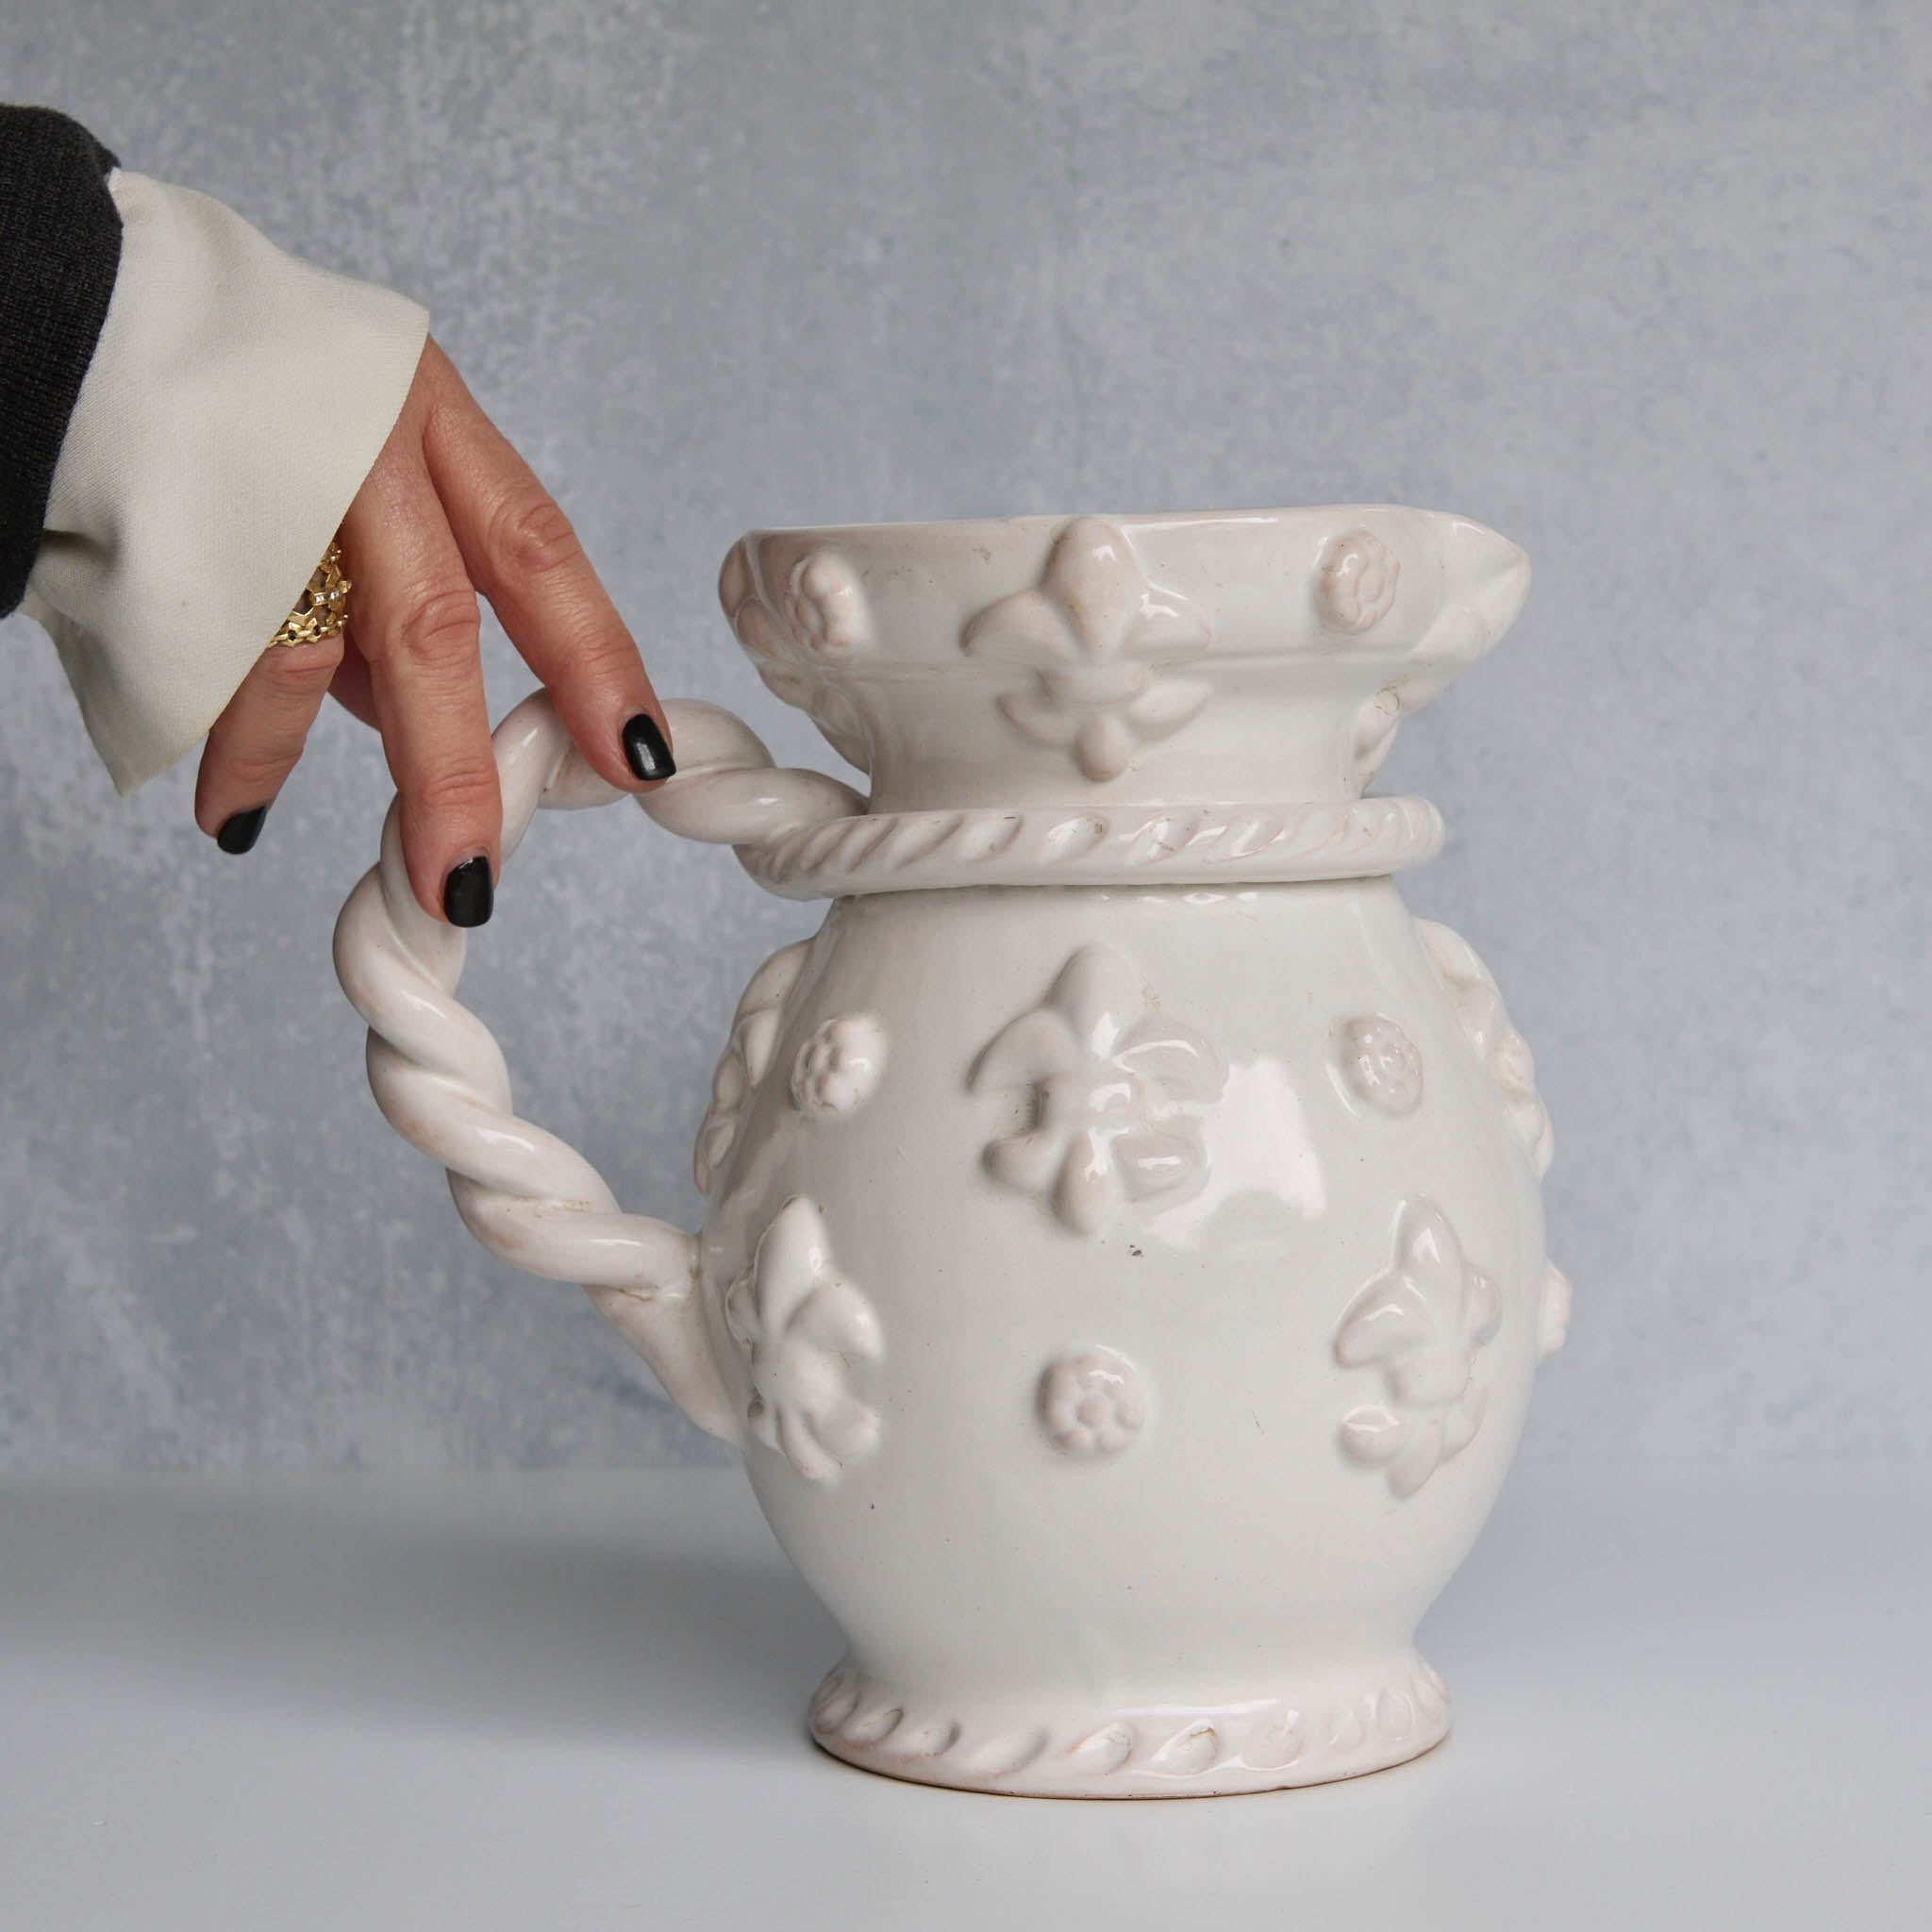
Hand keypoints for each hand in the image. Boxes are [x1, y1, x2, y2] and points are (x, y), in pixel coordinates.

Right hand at [191, 338, 673, 924]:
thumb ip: (398, 585)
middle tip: (471, 877)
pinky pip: (216, 655)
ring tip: (349, 851)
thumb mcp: (360, 454)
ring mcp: (263, 474)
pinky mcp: (172, 514)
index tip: (638, 756)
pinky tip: (236, 808)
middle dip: (455, 766)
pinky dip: (235, 741)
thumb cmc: (247, 397)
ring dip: (321, 764)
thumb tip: (417, 723)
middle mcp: (357, 438)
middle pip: (429, 621)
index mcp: (426, 415)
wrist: (77, 292)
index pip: (536, 548)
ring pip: (312, 649)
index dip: (594, 660)